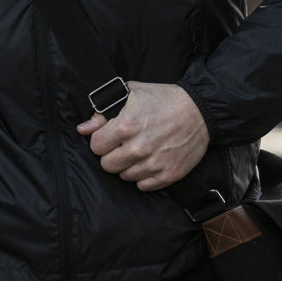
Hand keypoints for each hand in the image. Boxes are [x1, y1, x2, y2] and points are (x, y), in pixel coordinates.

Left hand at [76, 81, 208, 190]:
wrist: (199, 110)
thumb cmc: (163, 99)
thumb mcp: (130, 94)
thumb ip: (102, 112)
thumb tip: (82, 129)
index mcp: (125, 126)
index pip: (96, 147)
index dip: (101, 141)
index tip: (110, 137)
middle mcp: (138, 148)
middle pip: (107, 165)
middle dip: (112, 155)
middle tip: (123, 145)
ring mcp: (154, 163)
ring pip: (125, 177)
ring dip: (128, 166)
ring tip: (140, 151)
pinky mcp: (168, 175)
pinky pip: (143, 186)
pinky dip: (144, 176)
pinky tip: (150, 161)